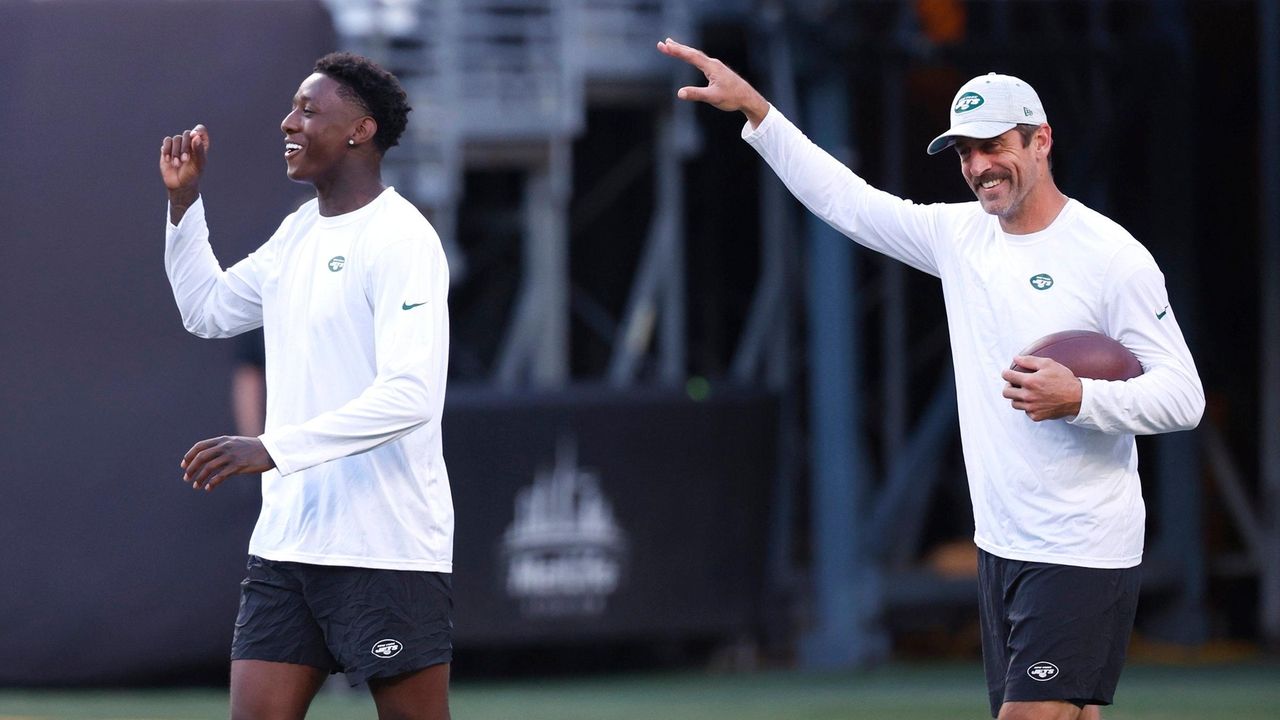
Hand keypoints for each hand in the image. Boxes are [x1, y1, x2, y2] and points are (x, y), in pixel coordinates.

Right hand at [160, 124, 209, 222]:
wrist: (179, 186)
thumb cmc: (192, 175)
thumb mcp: (199, 165)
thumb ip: (199, 150)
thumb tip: (195, 136)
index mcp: (200, 146)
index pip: (200, 130)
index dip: (197, 131)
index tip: (194, 138)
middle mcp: (189, 144)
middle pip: (187, 134)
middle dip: (185, 147)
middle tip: (185, 160)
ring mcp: (178, 146)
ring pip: (176, 138)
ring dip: (176, 151)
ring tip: (177, 164)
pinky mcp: (167, 149)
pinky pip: (166, 142)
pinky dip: (167, 150)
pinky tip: (168, 160)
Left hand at [181, 435, 274, 492]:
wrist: (270, 450)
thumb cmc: (252, 449)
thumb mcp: (235, 443)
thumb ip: (222, 447)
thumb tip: (207, 457)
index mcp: (223, 440)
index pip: (200, 446)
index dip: (189, 456)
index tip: (184, 465)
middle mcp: (225, 446)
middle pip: (201, 457)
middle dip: (191, 469)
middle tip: (186, 478)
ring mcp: (232, 456)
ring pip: (209, 468)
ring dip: (199, 478)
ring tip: (196, 486)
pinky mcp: (238, 466)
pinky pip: (220, 476)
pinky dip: (212, 483)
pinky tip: (208, 488)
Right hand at [656, 38, 770, 126]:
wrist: (748, 97)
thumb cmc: (732, 98)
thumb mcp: (713, 98)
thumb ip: (696, 94)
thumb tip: (679, 93)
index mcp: (711, 67)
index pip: (691, 56)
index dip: (677, 51)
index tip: (665, 46)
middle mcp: (713, 63)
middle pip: (692, 52)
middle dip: (676, 48)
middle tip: (662, 44)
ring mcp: (715, 66)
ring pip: (696, 55)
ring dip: (683, 50)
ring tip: (671, 45)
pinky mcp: (716, 70)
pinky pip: (700, 59)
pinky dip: (691, 56)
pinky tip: (688, 56)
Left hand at [1001, 355, 1082, 421]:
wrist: (1078, 398)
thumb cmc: (1064, 379)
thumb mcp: (1049, 364)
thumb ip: (1029, 360)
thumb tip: (1015, 358)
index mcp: (1029, 382)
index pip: (1007, 376)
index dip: (1006, 373)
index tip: (1008, 373)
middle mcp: (1028, 396)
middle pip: (1006, 392)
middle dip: (1008, 386)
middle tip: (1015, 384)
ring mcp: (1031, 408)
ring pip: (1014, 403)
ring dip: (1017, 397)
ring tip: (1025, 392)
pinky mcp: (1036, 416)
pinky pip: (1026, 411)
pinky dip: (1028, 407)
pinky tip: (1036, 401)